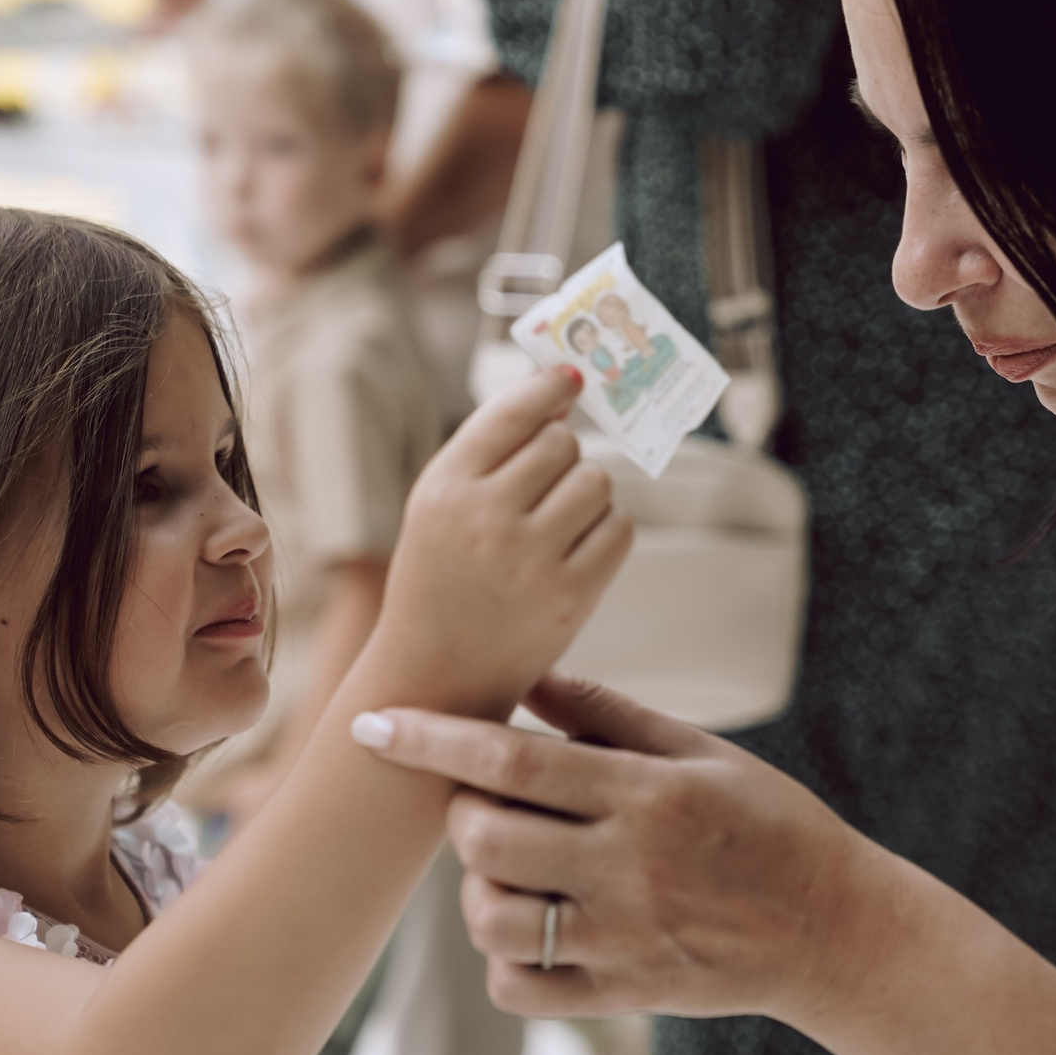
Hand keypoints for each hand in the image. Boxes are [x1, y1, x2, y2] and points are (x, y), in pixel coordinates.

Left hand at [351, 673, 893, 1023]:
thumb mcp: (700, 752)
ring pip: (491, 920)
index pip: (514, 760)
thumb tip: (526, 676)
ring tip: (510, 871)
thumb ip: (608, 714)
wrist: (834, 929)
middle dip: (461, 816)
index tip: (375, 723)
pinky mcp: (623, 994)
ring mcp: (623, 938)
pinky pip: (519, 988)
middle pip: (486, 841)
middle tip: (486, 807)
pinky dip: (503, 959)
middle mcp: (629, 867)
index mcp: (646, 794)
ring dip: (476, 890)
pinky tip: (530, 929)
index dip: (432, 740)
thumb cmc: (766, 823)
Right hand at [374, 368, 631, 713]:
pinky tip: (579, 546)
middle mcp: (485, 518)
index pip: (512, 415)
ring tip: (559, 522)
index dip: (548, 389)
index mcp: (444, 489)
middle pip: (561, 444)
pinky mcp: (571, 596)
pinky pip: (619, 528)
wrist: (435, 677)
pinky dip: (608, 529)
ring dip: (588, 492)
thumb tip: (560, 394)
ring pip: (596, 481)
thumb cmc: (440, 580)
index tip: (572, 377)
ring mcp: (530, 559)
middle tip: (545, 487)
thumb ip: (489, 454)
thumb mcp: (438, 508)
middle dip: (563, 457)